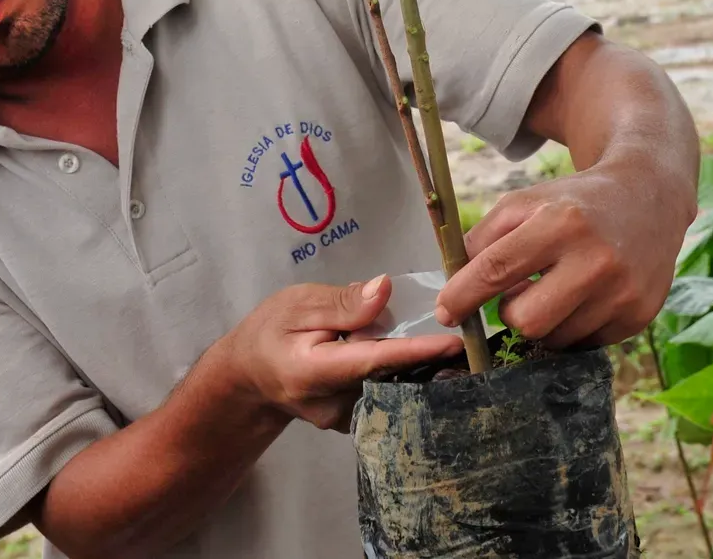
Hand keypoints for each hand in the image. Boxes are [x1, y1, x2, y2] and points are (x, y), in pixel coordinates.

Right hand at [221, 275, 463, 431]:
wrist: (251, 376)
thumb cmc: (269, 331)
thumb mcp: (296, 304)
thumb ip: (341, 302)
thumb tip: (384, 290)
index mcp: (314, 372)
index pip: (374, 361)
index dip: (416, 351)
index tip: (453, 343)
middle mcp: (334, 406)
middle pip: (391, 379)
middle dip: (427, 357)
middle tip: (462, 334)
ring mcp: (347, 421)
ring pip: (393, 388)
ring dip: (416, 365)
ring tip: (441, 344)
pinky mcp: (356, 422)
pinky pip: (387, 393)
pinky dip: (402, 373)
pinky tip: (413, 356)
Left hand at [435, 153, 692, 349]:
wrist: (646, 198)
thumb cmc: (571, 203)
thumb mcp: (523, 203)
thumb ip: (483, 239)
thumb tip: (454, 285)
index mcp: (559, 223)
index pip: (498, 268)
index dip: (463, 295)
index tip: (445, 312)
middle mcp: (596, 260)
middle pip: (526, 320)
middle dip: (508, 312)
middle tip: (514, 293)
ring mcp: (623, 292)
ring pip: (555, 339)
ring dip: (541, 321)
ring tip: (550, 291)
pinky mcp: (640, 316)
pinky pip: (585, 345)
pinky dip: (570, 328)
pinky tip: (578, 299)